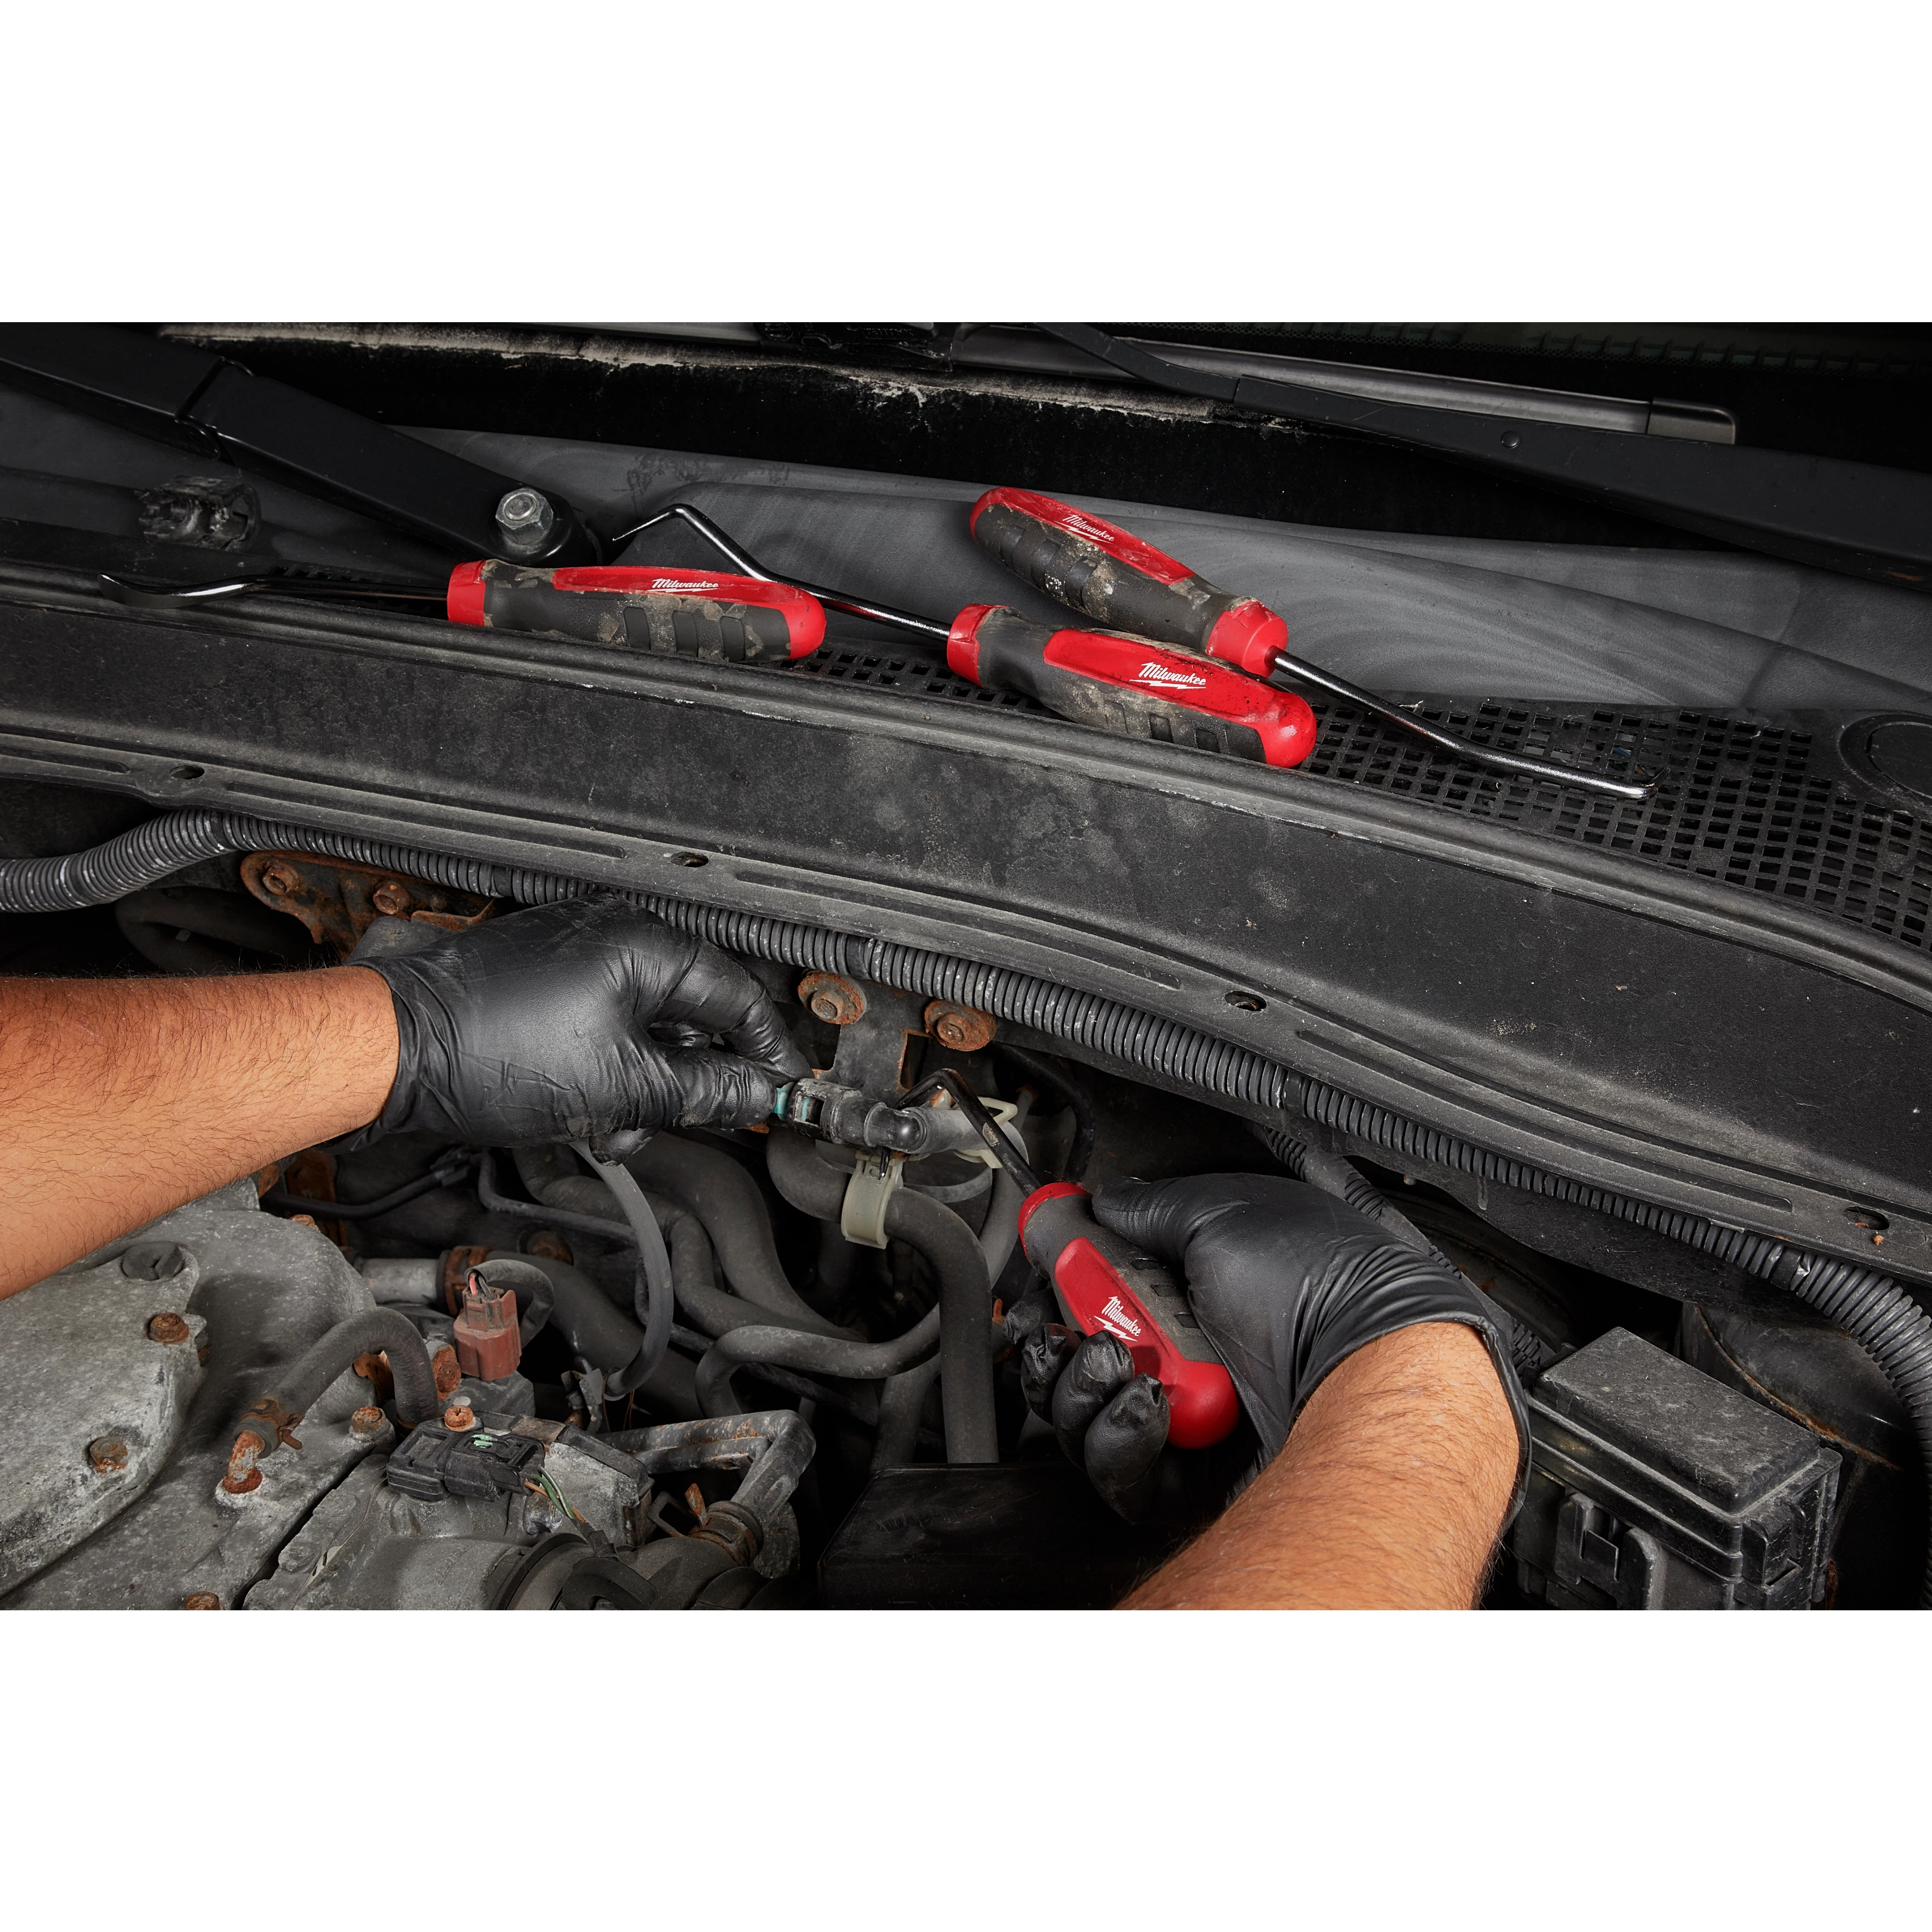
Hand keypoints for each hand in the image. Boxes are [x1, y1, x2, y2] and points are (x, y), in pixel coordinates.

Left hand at [354, 899, 808, 1155]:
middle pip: (688, 1017)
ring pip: (642, 1032)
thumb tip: (753, 1094)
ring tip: (608, 1126)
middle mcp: (611, 937)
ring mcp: (572, 958)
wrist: (396, 1050)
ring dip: (639, 1089)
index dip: (764, 1053)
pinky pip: (600, 1029)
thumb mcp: (620, 1086)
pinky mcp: (541, 983)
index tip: (779, 1091)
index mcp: (643, 944)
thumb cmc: (492, 1050)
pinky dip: (603, 1074)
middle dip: (683, 1084)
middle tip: (676, 1123)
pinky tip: (581, 1111)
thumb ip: (701, 1091)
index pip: (736, 997)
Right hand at [1011, 1173, 1528, 1519]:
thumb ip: (1151, 1206)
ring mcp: (1185, 1413)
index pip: (1096, 1288)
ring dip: (1083, 1389)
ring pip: (1082, 1419)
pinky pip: (1117, 1473)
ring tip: (1124, 1366)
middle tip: (1066, 1332)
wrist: (1370, 1370)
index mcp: (1192, 1283)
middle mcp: (1185, 1347)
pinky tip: (1153, 1410)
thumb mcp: (1226, 1213)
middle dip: (1055, 1345)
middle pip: (1074, 1356)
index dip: (1058, 1286)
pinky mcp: (1187, 1477)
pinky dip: (1119, 1441)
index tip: (1040, 1280)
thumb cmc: (1325, 1286)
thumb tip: (1102, 1200)